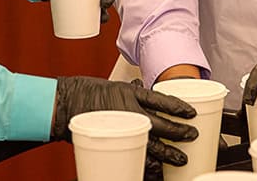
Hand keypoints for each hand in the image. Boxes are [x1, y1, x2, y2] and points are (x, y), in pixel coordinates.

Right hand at [52, 76, 197, 174]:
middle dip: (180, 133)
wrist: (64, 103)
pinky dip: (147, 166)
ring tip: (181, 159)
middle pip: (162, 126)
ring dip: (168, 154)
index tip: (191, 113)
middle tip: (192, 136)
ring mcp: (122, 129)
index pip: (162, 101)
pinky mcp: (113, 143)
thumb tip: (148, 92)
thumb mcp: (113, 85)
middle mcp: (129, 112)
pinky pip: (135, 157)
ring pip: (152, 146)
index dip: (179, 107)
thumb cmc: (86, 92)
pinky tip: (157, 171)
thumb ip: (133, 93)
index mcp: (130, 95)